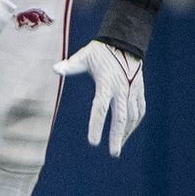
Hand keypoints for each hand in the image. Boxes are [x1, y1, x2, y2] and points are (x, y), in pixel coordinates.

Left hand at [54, 40, 145, 156]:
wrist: (125, 42)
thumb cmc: (101, 51)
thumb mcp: (84, 56)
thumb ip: (70, 65)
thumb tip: (55, 68)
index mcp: (106, 83)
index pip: (100, 108)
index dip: (96, 125)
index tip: (93, 142)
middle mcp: (122, 89)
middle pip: (121, 117)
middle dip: (117, 136)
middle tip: (113, 153)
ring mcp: (133, 90)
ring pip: (133, 116)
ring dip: (126, 132)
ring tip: (118, 146)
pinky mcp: (140, 90)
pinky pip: (140, 110)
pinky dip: (135, 122)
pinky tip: (128, 131)